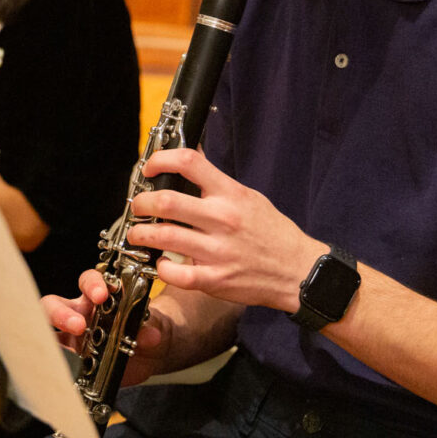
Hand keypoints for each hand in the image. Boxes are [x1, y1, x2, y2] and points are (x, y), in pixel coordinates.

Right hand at [42, 269, 171, 387]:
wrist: (150, 355)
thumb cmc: (144, 330)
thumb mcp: (151, 326)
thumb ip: (147, 328)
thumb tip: (150, 334)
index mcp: (97, 297)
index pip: (87, 281)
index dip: (91, 285)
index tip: (101, 295)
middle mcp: (78, 313)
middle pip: (54, 304)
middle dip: (61, 313)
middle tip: (78, 326)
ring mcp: (71, 337)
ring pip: (46, 330)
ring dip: (53, 341)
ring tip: (69, 352)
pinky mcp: (71, 359)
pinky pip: (56, 359)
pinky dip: (58, 364)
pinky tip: (66, 371)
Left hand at [126, 147, 325, 313]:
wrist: (299, 270)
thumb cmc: (272, 232)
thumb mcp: (248, 197)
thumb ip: (217, 181)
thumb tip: (190, 157)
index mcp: (230, 195)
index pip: (189, 163)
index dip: (161, 160)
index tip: (150, 168)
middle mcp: (222, 219)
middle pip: (166, 202)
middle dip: (141, 203)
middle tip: (138, 207)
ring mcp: (218, 251)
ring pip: (163, 237)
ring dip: (140, 235)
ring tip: (138, 234)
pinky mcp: (216, 279)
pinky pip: (176, 274)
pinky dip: (161, 268)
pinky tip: (161, 263)